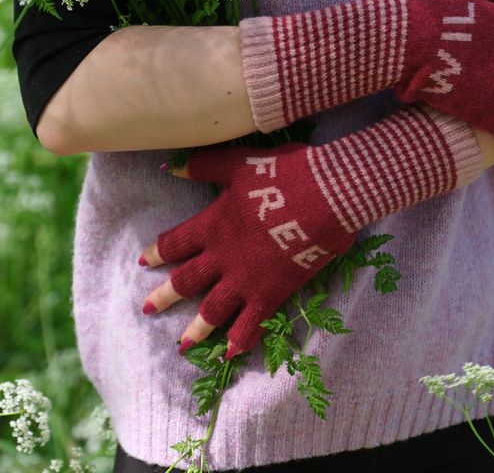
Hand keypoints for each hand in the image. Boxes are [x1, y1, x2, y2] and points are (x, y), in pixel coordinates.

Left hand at [138, 144, 355, 359]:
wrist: (324, 197)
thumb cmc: (282, 174)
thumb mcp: (237, 164)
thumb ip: (202, 166)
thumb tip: (170, 166)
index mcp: (212, 225)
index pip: (176, 242)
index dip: (159, 251)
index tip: (145, 261)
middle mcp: (222, 258)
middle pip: (186, 281)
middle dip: (166, 295)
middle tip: (148, 309)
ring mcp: (246, 280)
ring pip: (213, 309)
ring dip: (196, 328)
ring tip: (183, 345)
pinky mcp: (272, 294)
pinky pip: (251, 324)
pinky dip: (240, 341)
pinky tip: (230, 355)